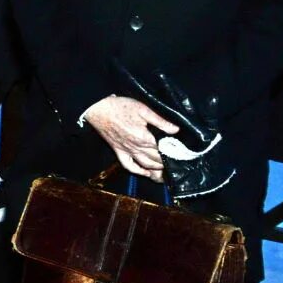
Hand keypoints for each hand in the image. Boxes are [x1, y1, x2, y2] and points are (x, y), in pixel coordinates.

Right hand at [111, 65, 233, 198]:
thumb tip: (176, 130)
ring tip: (168, 175)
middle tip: (179, 168)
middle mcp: (136, 147)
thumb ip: (160, 121)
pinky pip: (128, 165)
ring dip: (157, 172)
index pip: (164, 150)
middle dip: (168, 165)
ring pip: (145, 165)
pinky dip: (138, 172)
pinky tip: (147, 173)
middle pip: (156, 160)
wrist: (98, 108)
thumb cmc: (120, 106)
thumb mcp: (142, 109)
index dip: (175, 155)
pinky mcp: (118, 151)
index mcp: (144, 137)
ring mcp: (126, 151)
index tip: (185, 158)